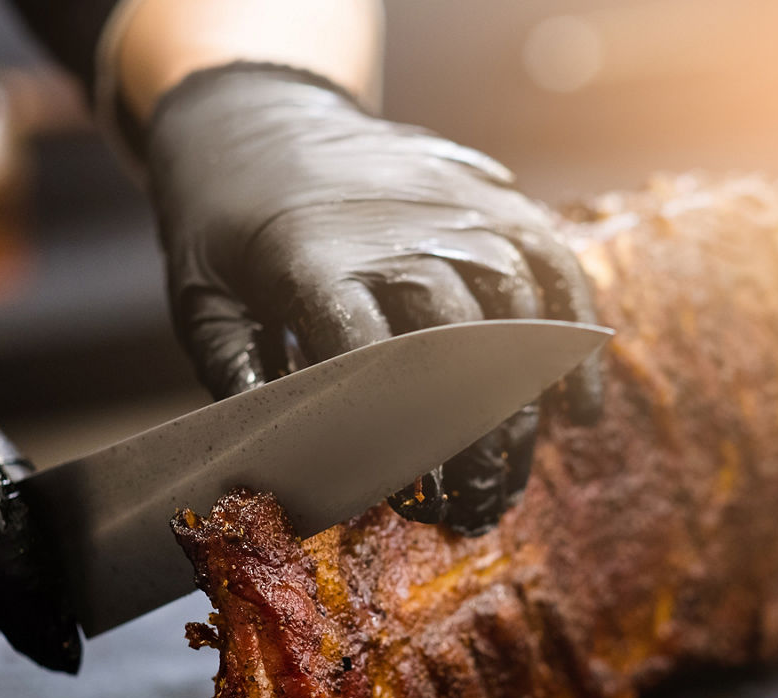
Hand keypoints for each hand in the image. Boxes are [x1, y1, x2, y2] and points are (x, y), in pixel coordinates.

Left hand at [143, 63, 602, 534]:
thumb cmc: (224, 222)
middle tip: (477, 502)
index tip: (416, 494)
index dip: (400, 436)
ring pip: (514, 313)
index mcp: (315, 263)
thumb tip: (278, 449)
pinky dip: (576, 340)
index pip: (372, 360)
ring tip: (515, 473)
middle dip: (474, 435)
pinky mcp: (492, 199)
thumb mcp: (201, 298)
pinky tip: (576, 407)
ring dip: (524, 404)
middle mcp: (396, 234)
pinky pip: (554, 269)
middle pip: (454, 345)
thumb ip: (235, 374)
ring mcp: (453, 211)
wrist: (258, 115)